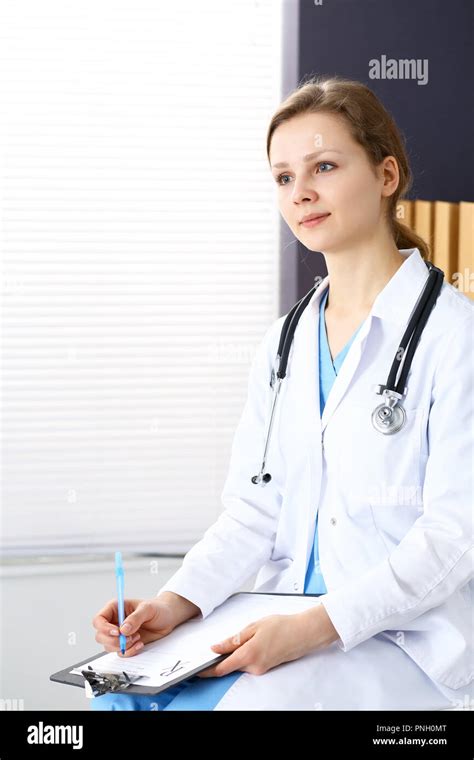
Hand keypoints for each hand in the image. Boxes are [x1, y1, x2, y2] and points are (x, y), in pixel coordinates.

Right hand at [92, 597, 176, 657]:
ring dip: (123, 646)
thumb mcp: (148, 609)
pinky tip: (140, 644)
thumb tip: (123, 629)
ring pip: (108, 646)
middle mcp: (114, 622)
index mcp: (115, 609)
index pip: (99, 620)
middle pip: (100, 636)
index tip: (117, 632)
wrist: (168, 618)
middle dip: (113, 640)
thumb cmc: (157, 608)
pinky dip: (129, 651)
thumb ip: (135, 618)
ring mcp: (119, 635)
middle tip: (128, 638)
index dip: (104, 628)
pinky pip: (120, 653)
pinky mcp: (126, 644)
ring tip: (137, 637)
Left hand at [197, 605, 337, 677]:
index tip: (197, 670)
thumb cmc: (283, 626)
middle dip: (224, 657)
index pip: (221, 668)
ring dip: (237, 654)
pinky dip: (247, 654)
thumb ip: (233, 639)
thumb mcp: (254, 627)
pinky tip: (255, 642)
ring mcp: (261, 669)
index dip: (207, 670)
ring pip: (241, 664)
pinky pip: (250, 663)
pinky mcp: (267, 668)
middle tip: (222, 643)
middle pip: (230, 666)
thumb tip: (216, 648)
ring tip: (249, 636)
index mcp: (248, 654)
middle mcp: (254, 666)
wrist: (304, 632)